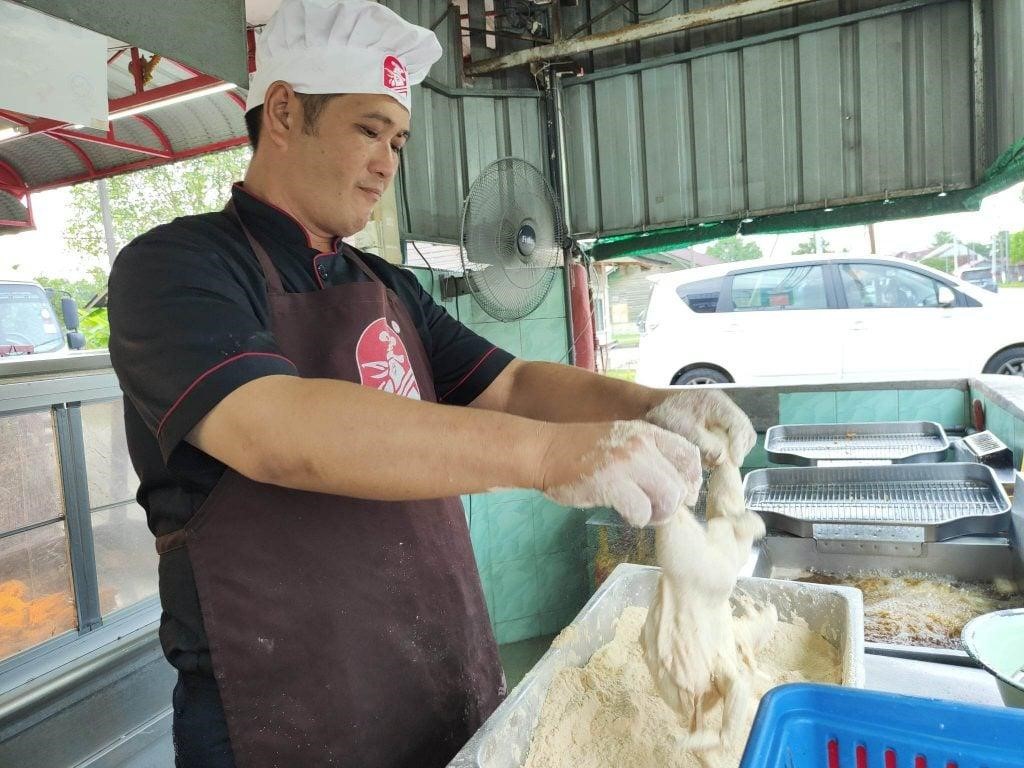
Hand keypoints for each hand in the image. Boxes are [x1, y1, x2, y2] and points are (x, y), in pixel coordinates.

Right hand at [538, 420, 701, 526]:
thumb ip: (648, 456)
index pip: (689, 456)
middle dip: (673, 504)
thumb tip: (675, 487)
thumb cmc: (580, 450)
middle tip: (656, 511)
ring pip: (668, 499)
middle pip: (681, 484)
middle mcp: (642, 445)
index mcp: (647, 432)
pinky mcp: (611, 483)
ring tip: (642, 514)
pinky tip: (623, 512)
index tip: (680, 494)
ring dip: (658, 514)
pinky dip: (636, 519)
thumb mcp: (621, 441)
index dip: (691, 480)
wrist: (544, 450)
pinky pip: (642, 511)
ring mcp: (627, 463)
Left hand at [646, 389, 755, 466]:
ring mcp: (721, 414)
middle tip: (729, 465)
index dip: (738, 445)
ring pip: (740, 434)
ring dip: (733, 449)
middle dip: (738, 448)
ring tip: (719, 461)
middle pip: (744, 429)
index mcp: (716, 402)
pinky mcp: (717, 423)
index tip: (734, 463)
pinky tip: (713, 456)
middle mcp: (723, 406)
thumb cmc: (664, 416)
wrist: (651, 408)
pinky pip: (730, 437)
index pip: (738, 424)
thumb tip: (723, 459)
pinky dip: (725, 448)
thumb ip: (704, 444)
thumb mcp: (683, 430)